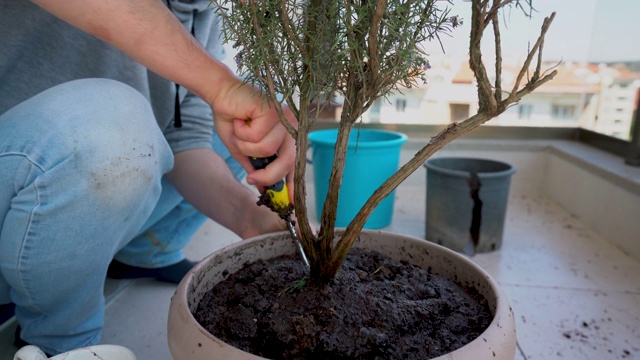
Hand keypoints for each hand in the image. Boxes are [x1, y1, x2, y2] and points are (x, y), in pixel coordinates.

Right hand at [209, 78, 296, 199]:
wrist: (221, 94)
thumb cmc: (234, 120)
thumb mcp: (244, 151)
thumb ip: (256, 168)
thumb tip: (265, 190)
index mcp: (288, 137)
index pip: (294, 165)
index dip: (292, 186)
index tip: (290, 204)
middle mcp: (291, 127)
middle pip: (287, 162)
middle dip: (267, 175)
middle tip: (251, 179)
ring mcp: (285, 118)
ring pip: (267, 150)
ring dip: (246, 146)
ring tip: (240, 131)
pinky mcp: (273, 110)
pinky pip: (257, 137)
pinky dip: (241, 133)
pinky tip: (240, 120)